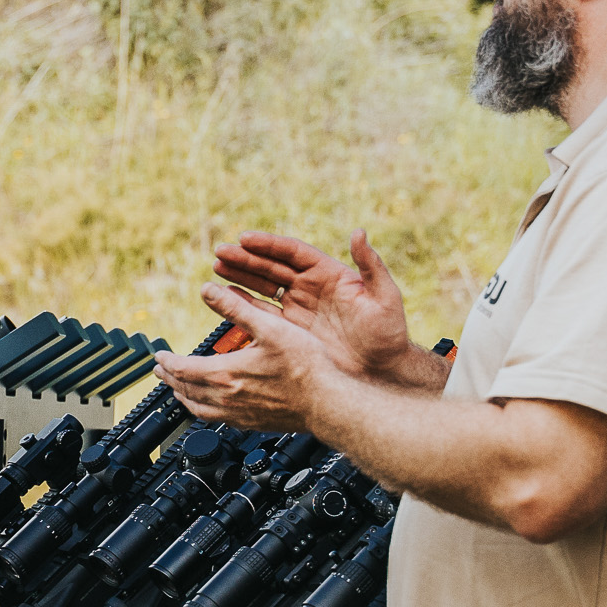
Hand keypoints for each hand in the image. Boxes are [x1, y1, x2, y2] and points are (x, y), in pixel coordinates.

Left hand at [153, 284, 333, 432]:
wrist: (328, 403)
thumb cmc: (305, 367)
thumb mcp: (268, 326)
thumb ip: (235, 308)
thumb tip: (208, 290)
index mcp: (225, 374)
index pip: (183, 369)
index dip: (167, 362)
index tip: (159, 356)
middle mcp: (226, 399)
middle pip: (186, 391)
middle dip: (170, 379)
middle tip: (160, 372)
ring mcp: (238, 415)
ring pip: (198, 409)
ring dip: (184, 397)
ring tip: (179, 390)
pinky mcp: (252, 424)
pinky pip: (216, 419)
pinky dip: (204, 410)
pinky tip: (211, 406)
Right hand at [213, 230, 415, 383]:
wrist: (382, 373)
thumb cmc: (388, 335)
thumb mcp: (385, 297)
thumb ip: (371, 266)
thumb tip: (359, 233)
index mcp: (329, 274)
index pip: (293, 253)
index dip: (269, 244)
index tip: (246, 239)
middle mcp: (310, 288)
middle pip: (272, 267)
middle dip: (246, 258)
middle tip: (221, 252)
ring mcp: (299, 309)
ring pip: (262, 287)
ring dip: (240, 276)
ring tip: (218, 266)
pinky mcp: (291, 332)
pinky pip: (262, 314)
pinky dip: (243, 304)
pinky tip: (225, 296)